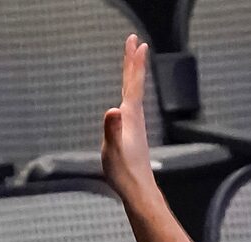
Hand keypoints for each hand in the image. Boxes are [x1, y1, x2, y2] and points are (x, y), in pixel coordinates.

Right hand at [100, 34, 155, 199]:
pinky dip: (129, 94)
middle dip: (134, 62)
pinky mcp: (132, 134)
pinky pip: (131, 106)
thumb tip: (113, 110)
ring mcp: (134, 126)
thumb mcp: (113, 150)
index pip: (132, 83)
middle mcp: (134, 117)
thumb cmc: (124, 173)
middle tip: (136, 43)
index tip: (137, 42)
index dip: (133, 62)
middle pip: (134, 84)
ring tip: (133, 64)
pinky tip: (126, 99)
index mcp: (130, 117)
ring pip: (134, 94)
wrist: (138, 191)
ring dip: (133, 76)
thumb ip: (112, 129)